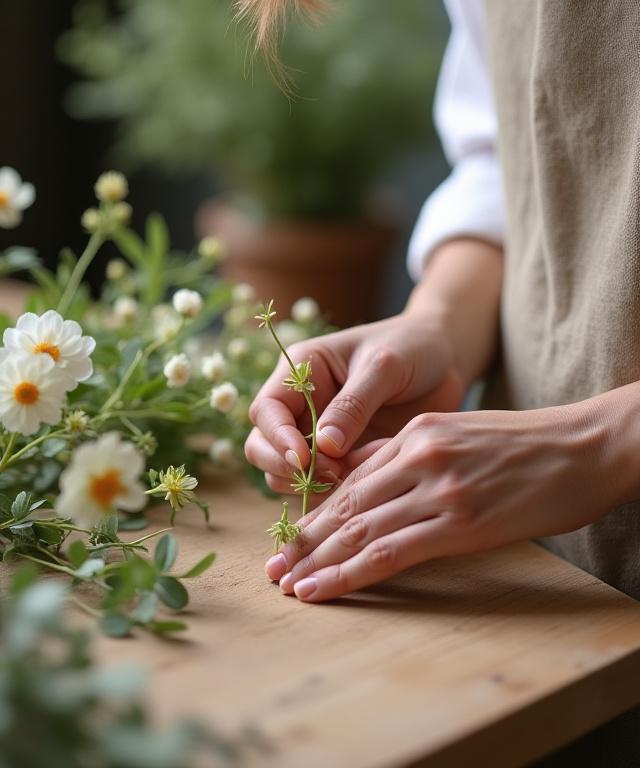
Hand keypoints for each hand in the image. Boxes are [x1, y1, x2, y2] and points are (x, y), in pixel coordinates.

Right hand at [245, 312, 463, 494]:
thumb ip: (353, 404)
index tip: (304, 460)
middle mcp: (301, 405)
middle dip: (288, 468)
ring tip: (363, 470)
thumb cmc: (412, 346)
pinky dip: (343, 488)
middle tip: (333, 474)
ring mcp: (318, 434)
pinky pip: (325, 484)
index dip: (278, 438)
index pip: (267, 411)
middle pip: (263, 447)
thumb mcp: (385, 366)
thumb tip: (323, 447)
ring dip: (315, 484)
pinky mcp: (342, 457)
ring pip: (288, 473)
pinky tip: (378, 472)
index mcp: (301, 372)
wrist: (446, 358)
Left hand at [264, 403, 622, 601]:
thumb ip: (411, 454)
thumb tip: (369, 480)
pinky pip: (390, 552)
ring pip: (358, 528)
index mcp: (416, 433)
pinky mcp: (459, 521)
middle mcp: (417, 455)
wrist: (585, 446)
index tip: (292, 536)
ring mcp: (437, 487)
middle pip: (345, 503)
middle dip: (305, 539)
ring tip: (287, 585)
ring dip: (317, 561)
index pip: (352, 478)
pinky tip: (322, 589)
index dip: (316, 511)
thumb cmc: (527, 446)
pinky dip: (349, 573)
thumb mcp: (460, 434)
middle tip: (273, 567)